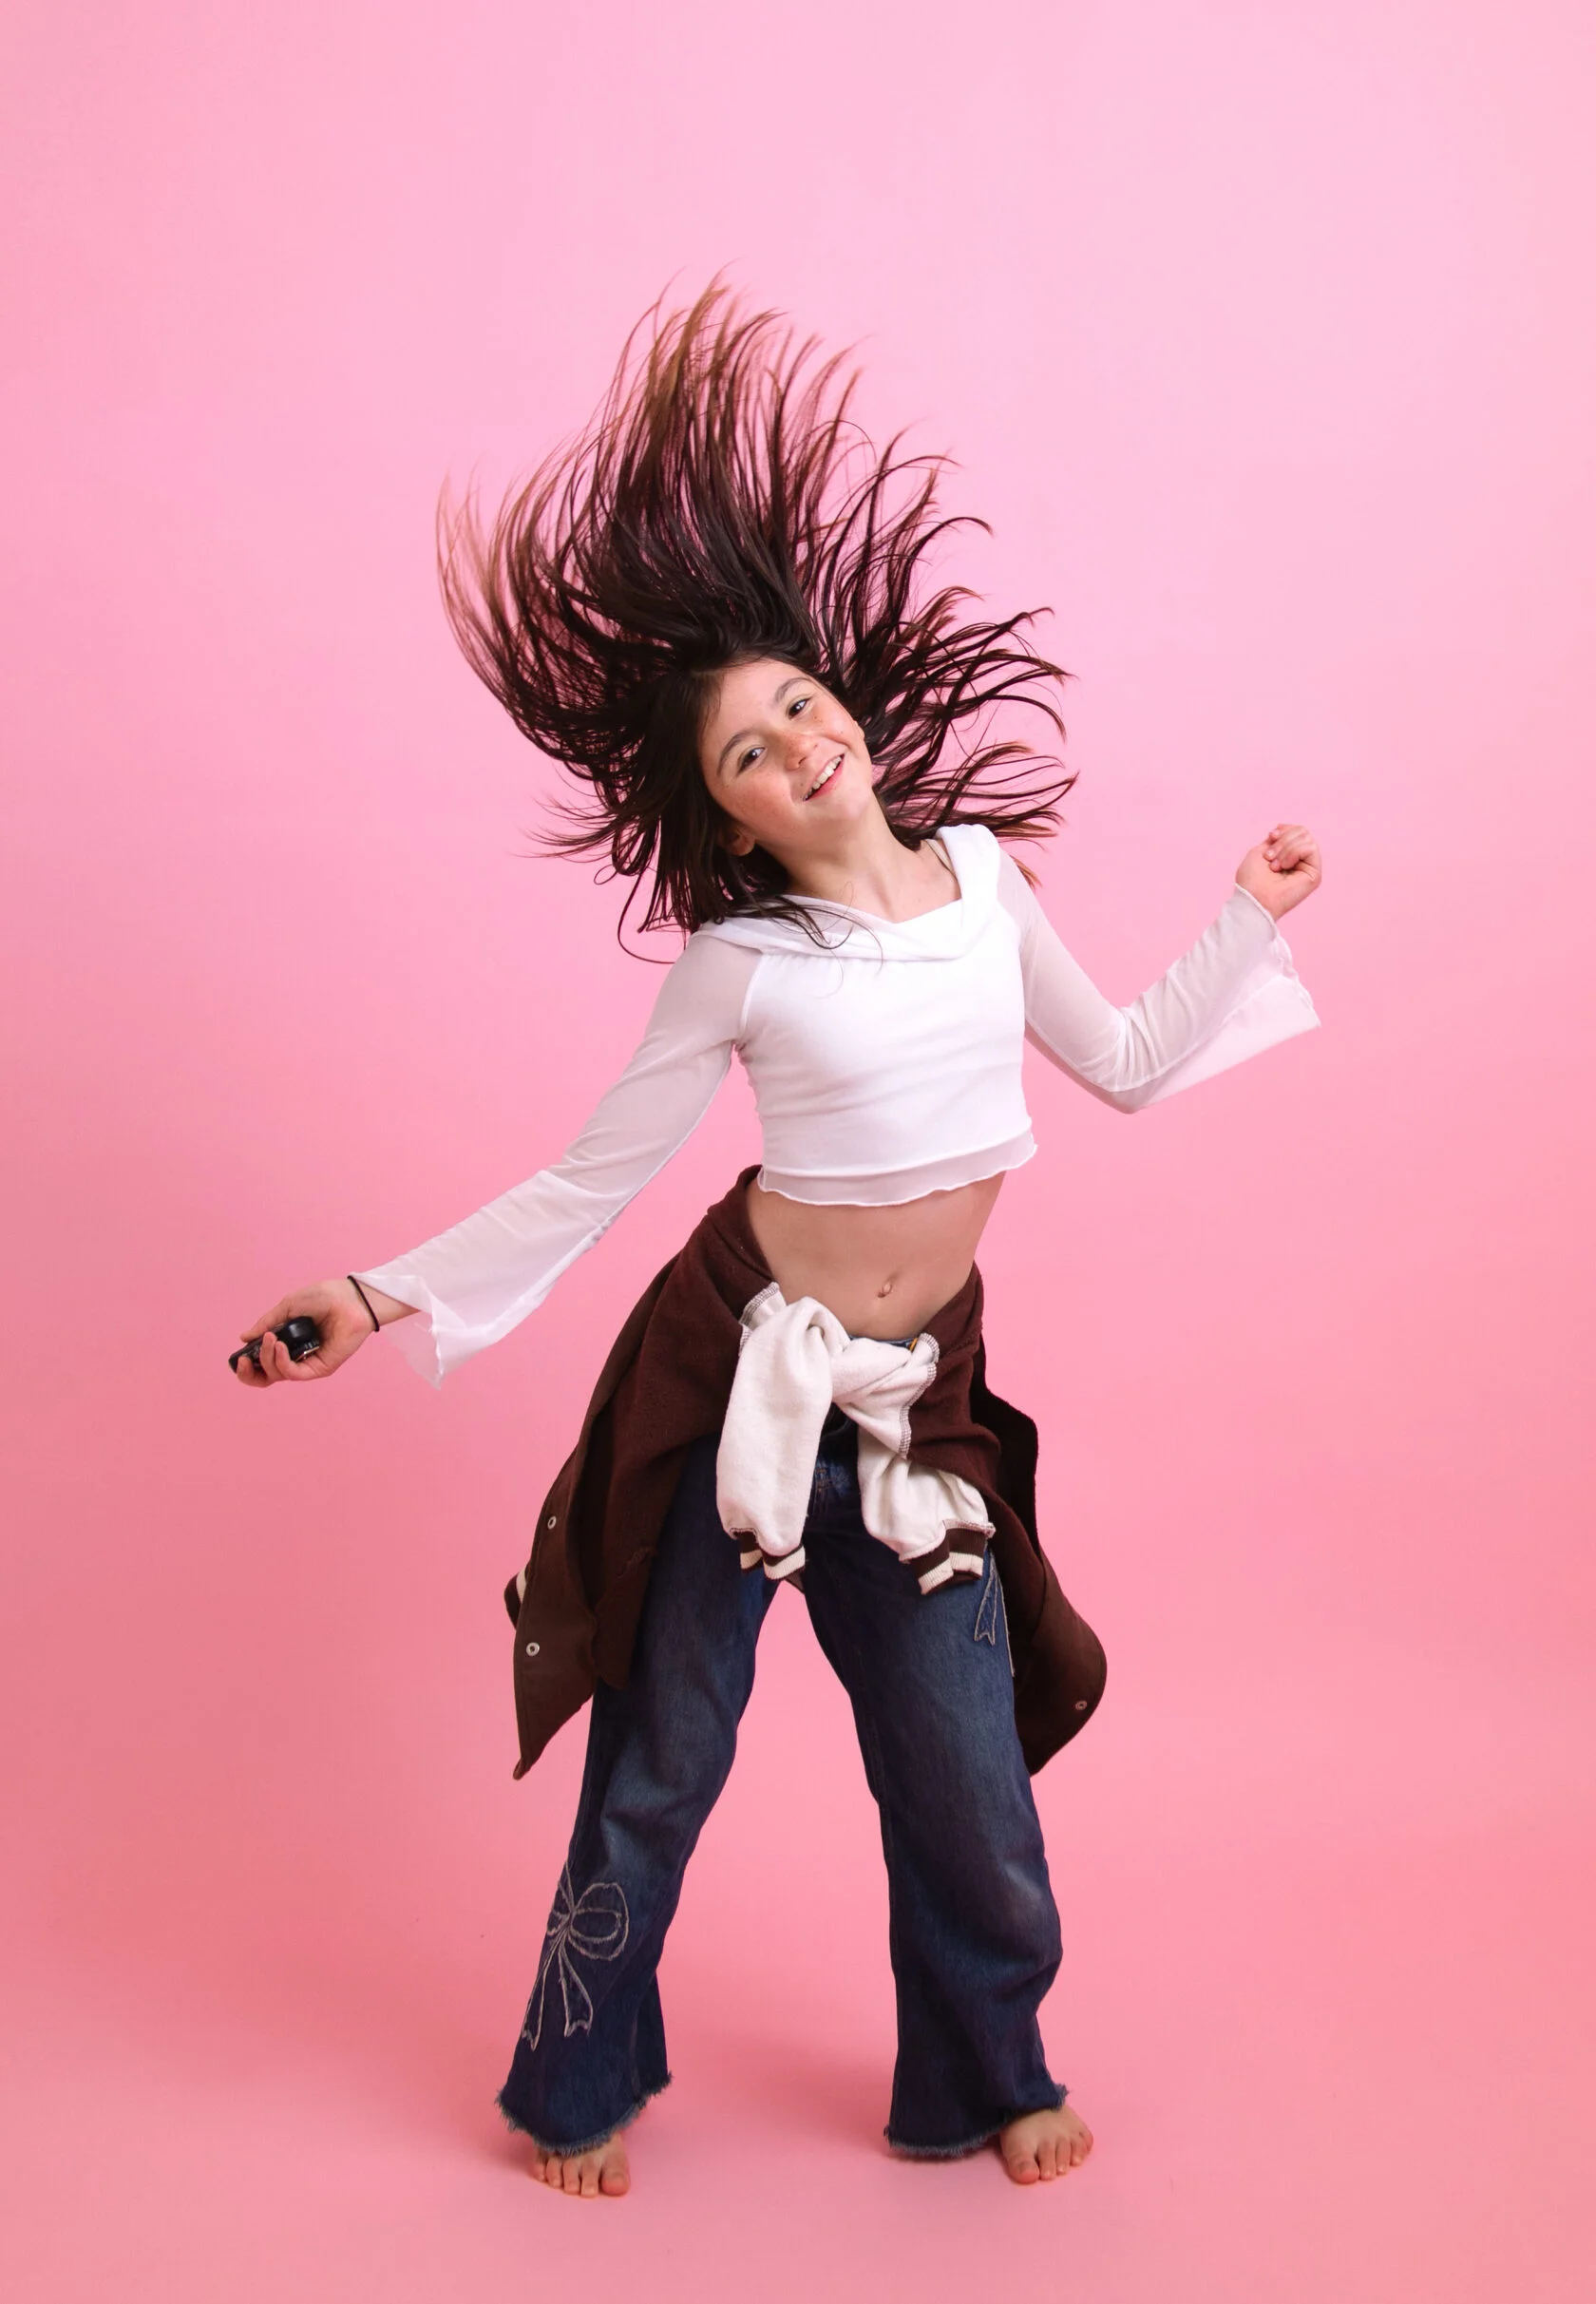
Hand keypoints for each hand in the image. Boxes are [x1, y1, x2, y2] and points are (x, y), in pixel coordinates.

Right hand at [233, 1276, 384, 1388]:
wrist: (350, 1298)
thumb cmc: (323, 1298)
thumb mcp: (287, 1307)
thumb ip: (266, 1323)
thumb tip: (243, 1338)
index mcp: (287, 1342)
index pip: (262, 1363)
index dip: (247, 1365)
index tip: (238, 1357)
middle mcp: (296, 1355)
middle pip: (266, 1377)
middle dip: (249, 1374)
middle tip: (243, 1361)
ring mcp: (307, 1363)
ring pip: (277, 1375)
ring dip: (267, 1359)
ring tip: (271, 1339)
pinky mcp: (320, 1368)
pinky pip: (295, 1374)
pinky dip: (282, 1362)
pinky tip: (280, 1346)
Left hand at [1235, 823, 1321, 920]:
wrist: (1253, 897)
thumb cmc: (1252, 879)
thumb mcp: (1262, 850)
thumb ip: (1279, 838)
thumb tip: (1287, 828)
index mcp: (1289, 855)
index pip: (1297, 830)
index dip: (1284, 829)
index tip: (1271, 836)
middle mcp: (1301, 861)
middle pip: (1303, 832)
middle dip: (1283, 840)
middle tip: (1270, 857)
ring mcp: (1309, 867)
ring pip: (1307, 838)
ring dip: (1285, 849)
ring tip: (1275, 865)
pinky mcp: (1315, 875)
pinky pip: (1310, 848)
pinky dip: (1293, 853)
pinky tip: (1284, 867)